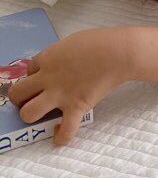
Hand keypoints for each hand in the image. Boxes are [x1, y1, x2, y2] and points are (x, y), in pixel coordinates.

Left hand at [8, 27, 131, 145]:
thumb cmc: (101, 41)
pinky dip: (61, 136)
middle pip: (17, 93)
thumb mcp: (73, 41)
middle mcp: (48, 78)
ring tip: (43, 114)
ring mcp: (61, 94)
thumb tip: (58, 64)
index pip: (29, 70)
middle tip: (34, 97)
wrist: (120, 52)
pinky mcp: (77, 106)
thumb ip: (60, 54)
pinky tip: (60, 133)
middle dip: (21, 97)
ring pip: (28, 113)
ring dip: (32, 115)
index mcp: (49, 58)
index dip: (36, 74)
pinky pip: (65, 130)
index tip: (45, 76)